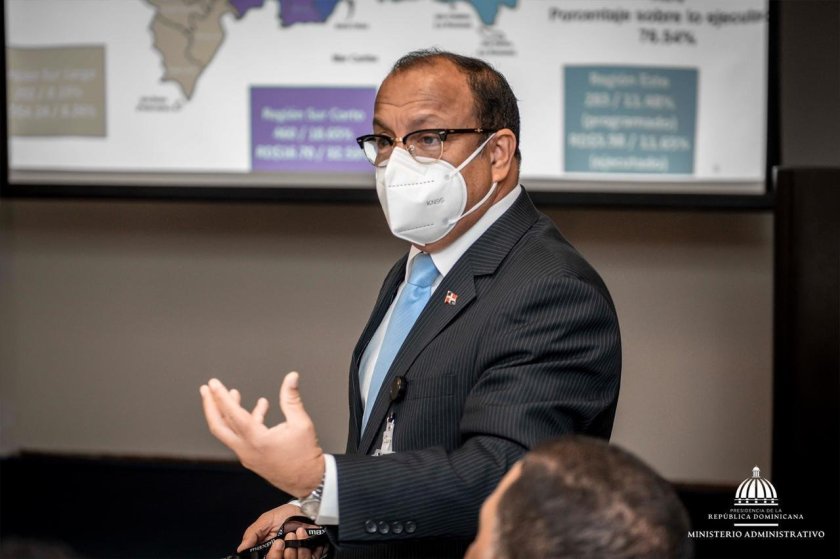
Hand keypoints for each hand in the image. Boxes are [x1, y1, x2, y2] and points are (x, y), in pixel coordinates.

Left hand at [200, 372, 324, 496]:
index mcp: (257, 440)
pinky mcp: (251, 458)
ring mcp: (247, 455)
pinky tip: (258, 410)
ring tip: (232, 394)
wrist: (308, 481)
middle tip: (206, 390)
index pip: (233, 414)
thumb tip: (291, 378)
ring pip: (228, 432)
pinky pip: (240, 437)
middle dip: (210, 405)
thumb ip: (292, 398)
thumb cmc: (305, 456)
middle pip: (219, 426)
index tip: (214, 384)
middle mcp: (247, 449)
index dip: (221, 396)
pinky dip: (243, 421)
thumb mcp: (301, 423)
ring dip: (227, 412)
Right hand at [238, 504, 328, 558]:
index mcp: (269, 552)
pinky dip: (305, 546)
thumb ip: (253, 534)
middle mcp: (282, 556)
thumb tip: (241, 549)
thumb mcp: (265, 521)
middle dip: (277, 554)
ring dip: (293, 548)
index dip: (270, 556)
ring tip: (294, 533)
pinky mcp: (309, 555)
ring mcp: (295, 557)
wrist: (304, 509)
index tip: (270, 548)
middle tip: (280, 541)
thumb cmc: (284, 515)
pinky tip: (302, 534)